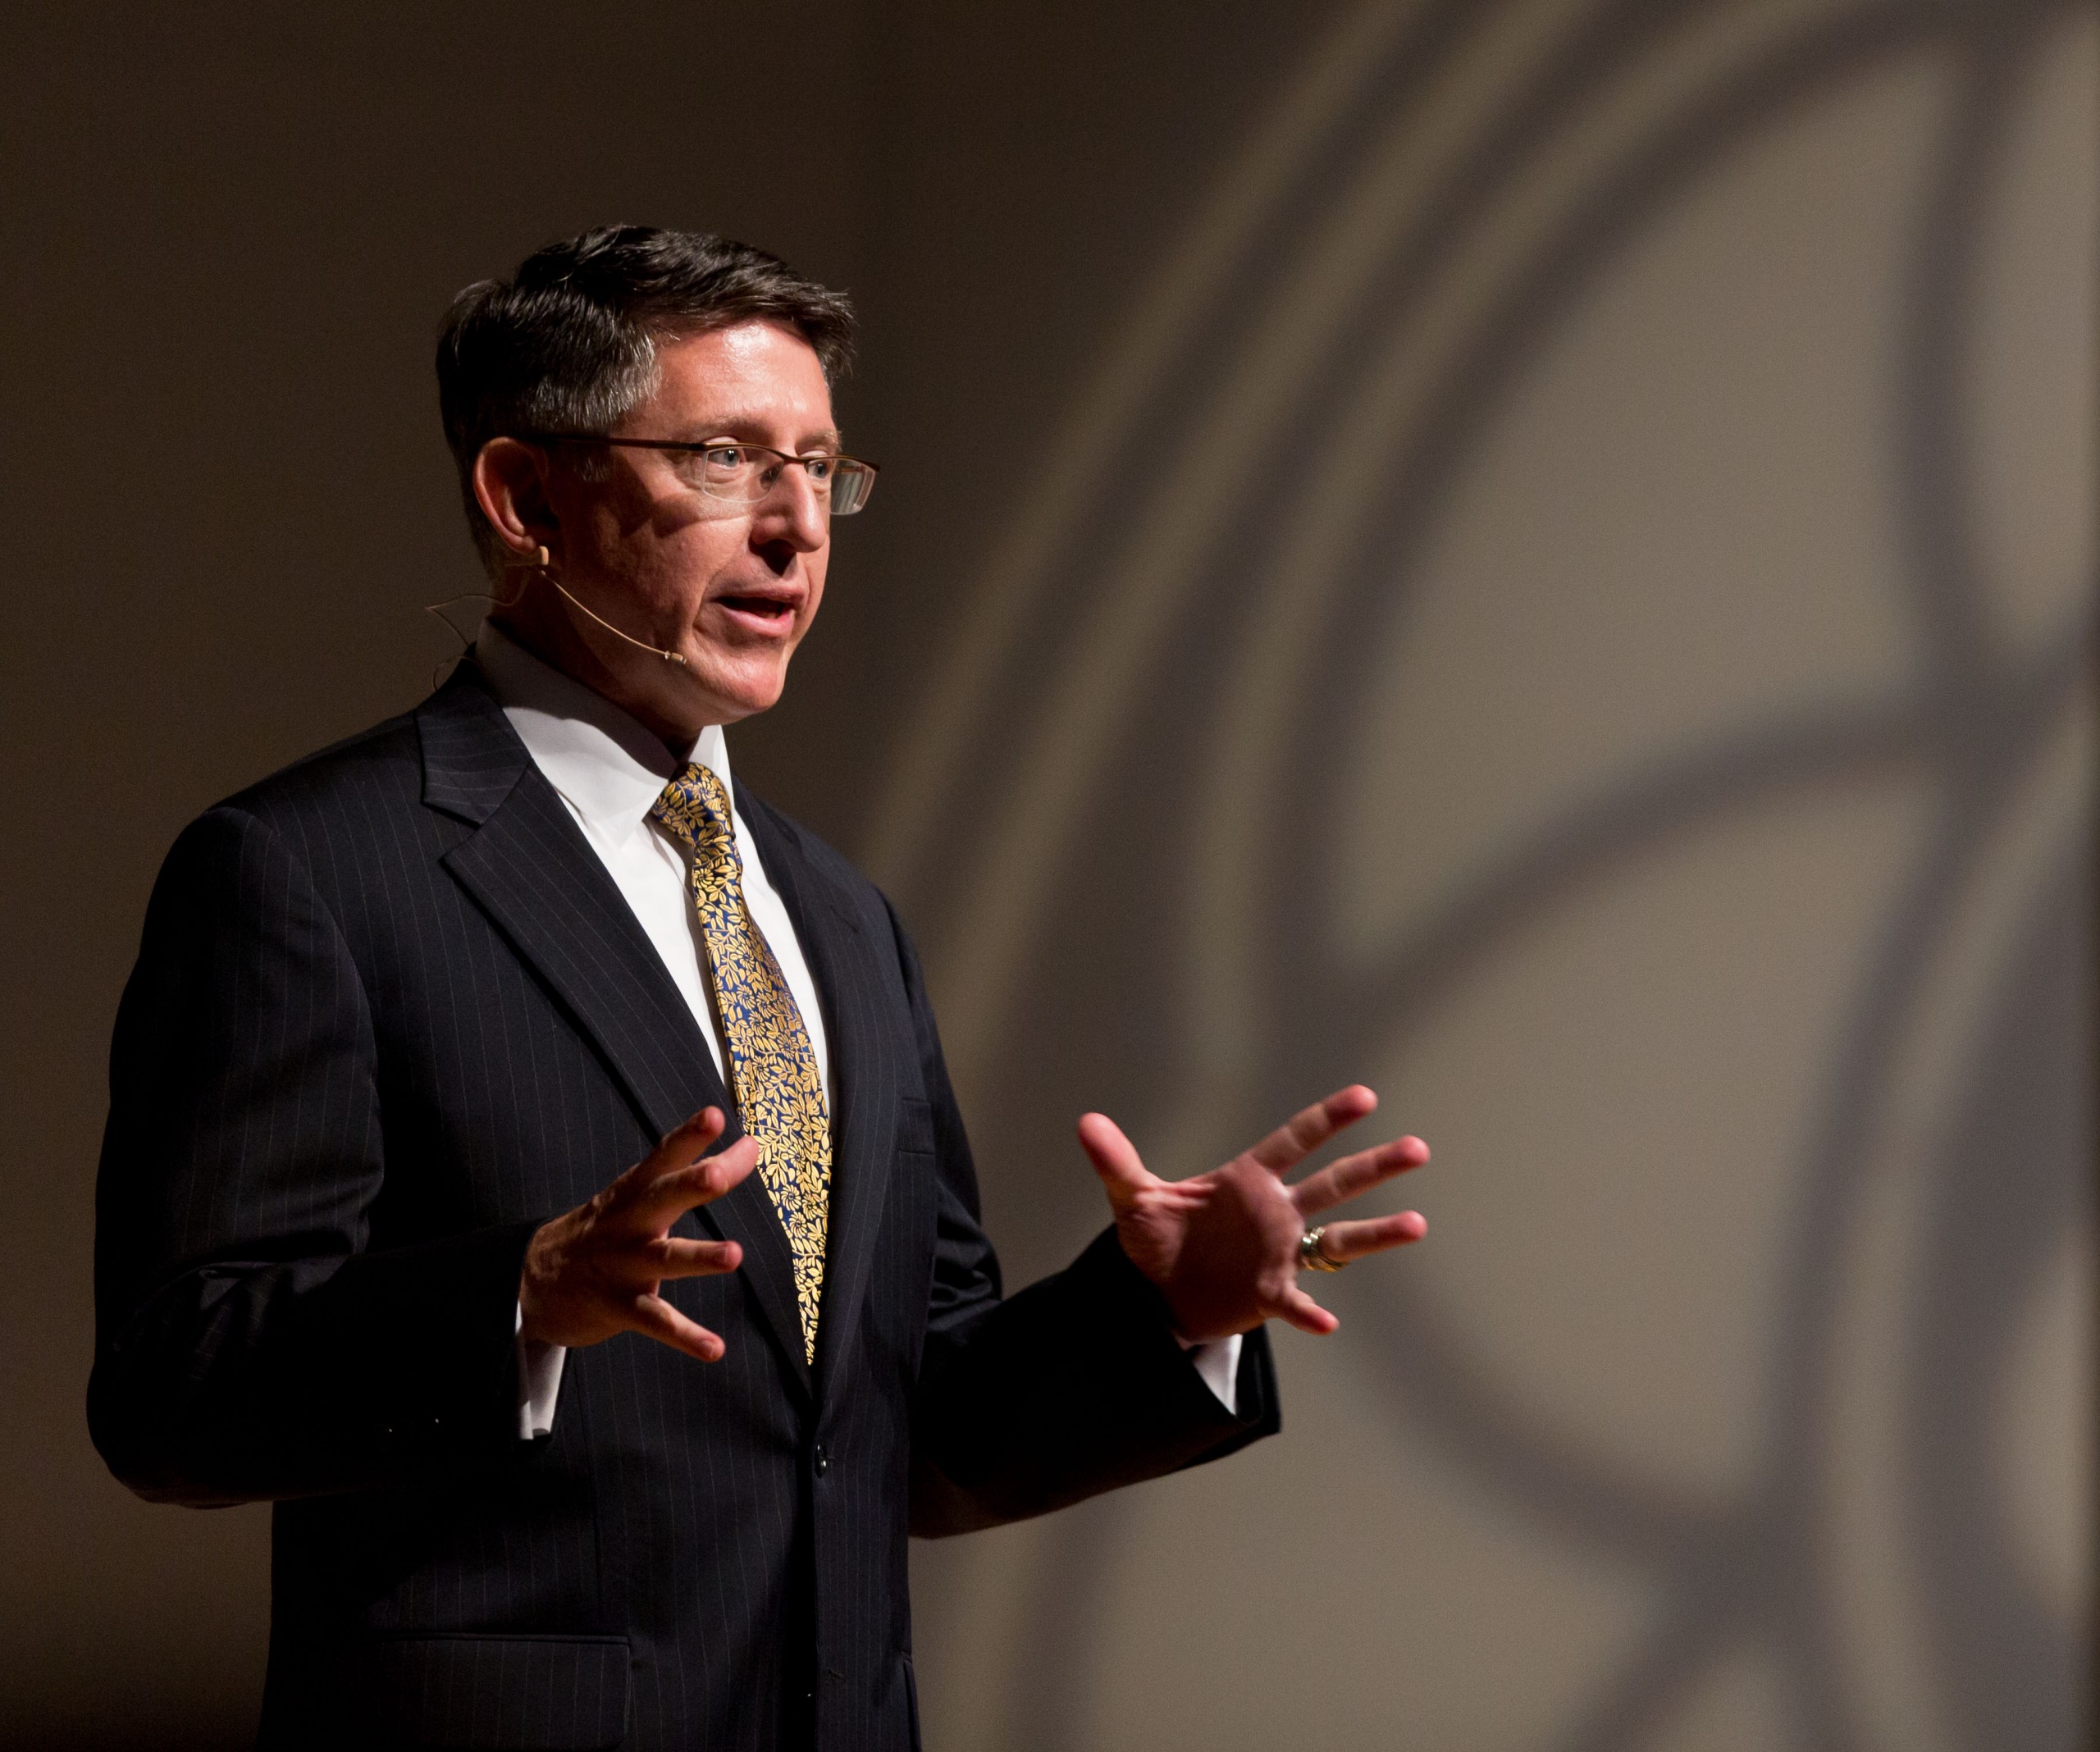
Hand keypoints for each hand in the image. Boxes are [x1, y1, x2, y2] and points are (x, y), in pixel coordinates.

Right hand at [519, 1107, 757, 1361]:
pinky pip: (655, 1320)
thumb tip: (753, 1145)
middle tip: (720, 1174)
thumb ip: (692, 1170)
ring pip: (664, 1258)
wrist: (530, 1281)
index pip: (663, 1157)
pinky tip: (715, 1349)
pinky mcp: (616, 1306)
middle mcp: (628, 1223)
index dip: (688, 1136)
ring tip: (735, 1255)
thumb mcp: (635, 1195)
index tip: (714, 1115)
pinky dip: (685, 1336)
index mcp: (633, 1192)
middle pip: (662, 1198)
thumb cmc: (602, 1230)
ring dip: (699, 1256)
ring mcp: (621, 1265)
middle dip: (691, 1185)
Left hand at [1078, 1085, 1427, 1341]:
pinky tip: (1327, 1322)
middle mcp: (1275, 1212)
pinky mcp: (1270, 1295)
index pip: (1293, 1141)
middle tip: (1418, 1148)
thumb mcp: (1132, 1200)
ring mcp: (1280, 1253)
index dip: (1327, 1120)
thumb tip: (1085, 1123)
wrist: (1155, 1296)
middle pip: (1334, 1183)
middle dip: (1374, 1166)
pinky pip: (1297, 1302)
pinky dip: (1309, 1312)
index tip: (1365, 1097)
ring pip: (1338, 1237)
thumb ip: (1116, 1162)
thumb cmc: (1156, 1240)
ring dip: (1377, 1233)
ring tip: (1417, 1224)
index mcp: (1247, 1180)